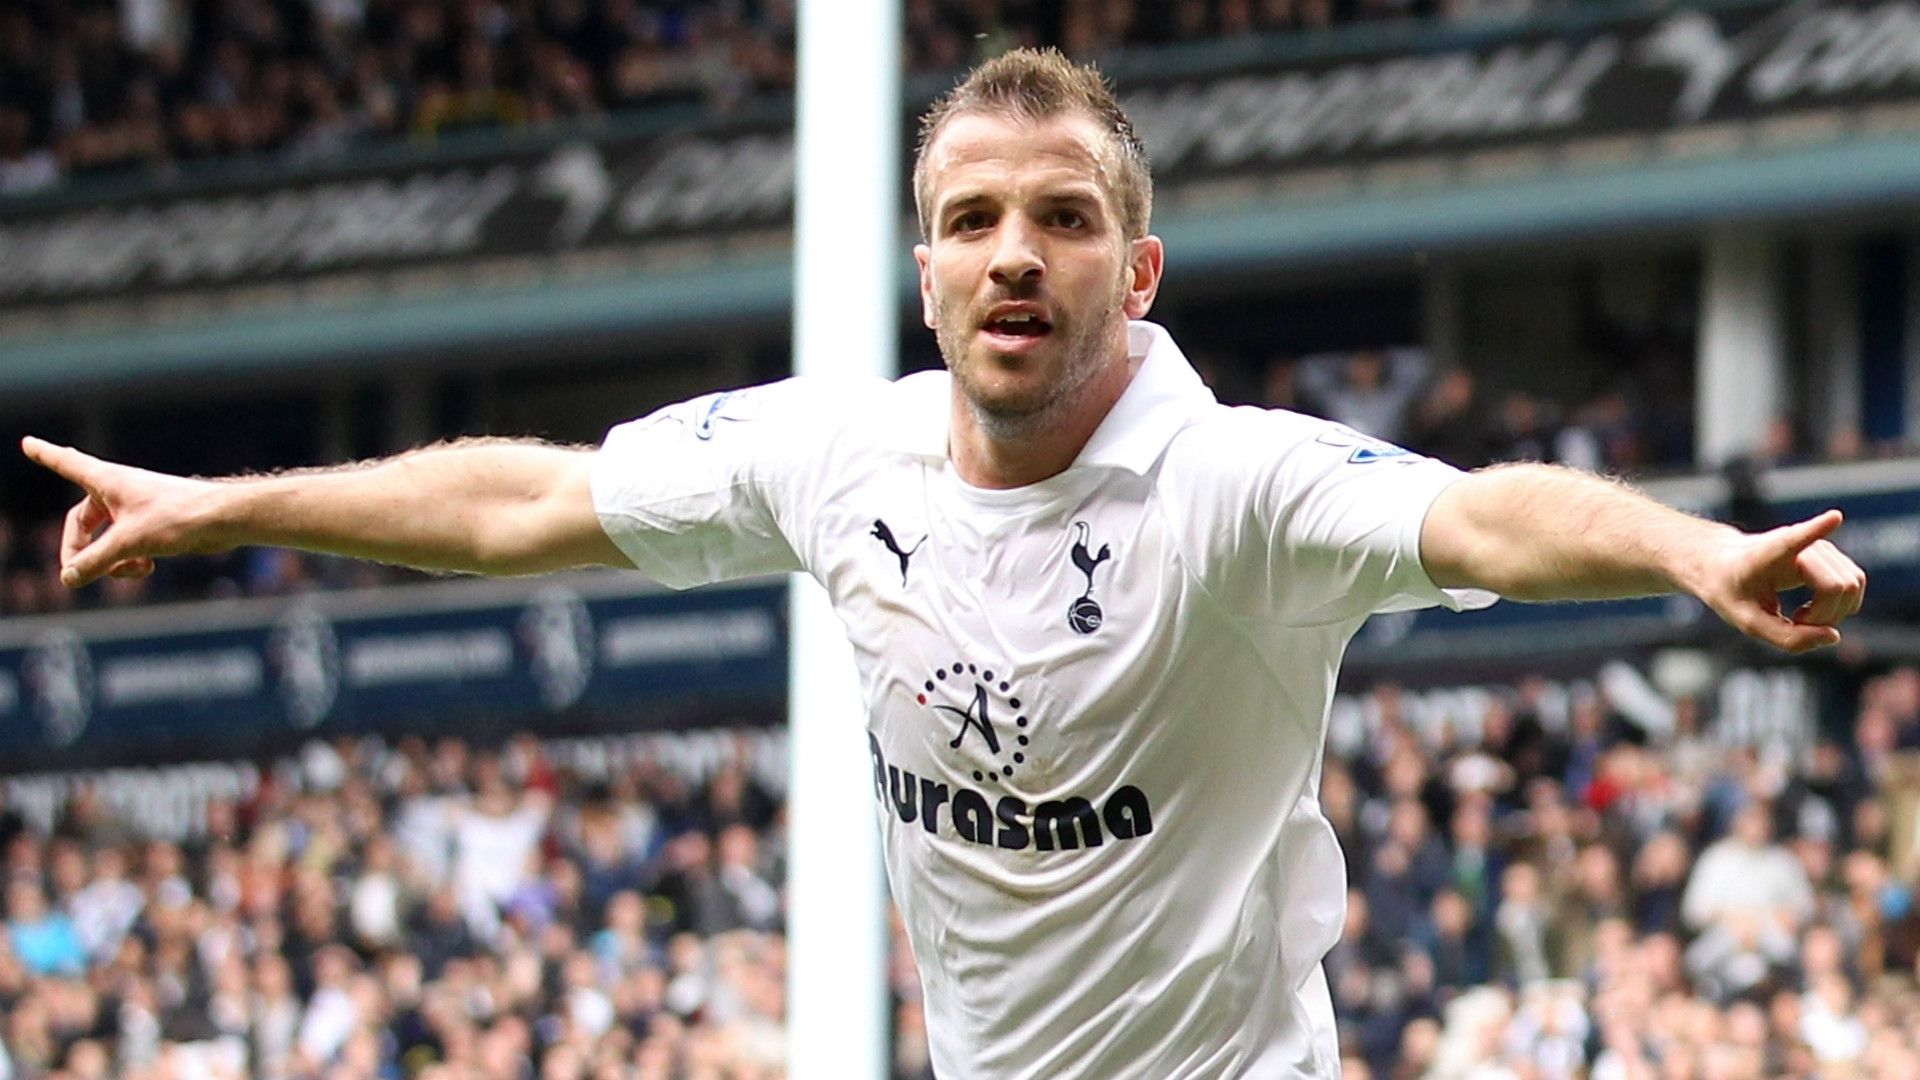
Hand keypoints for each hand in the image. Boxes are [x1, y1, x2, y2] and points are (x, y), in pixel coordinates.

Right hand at [20, 437, 227, 588]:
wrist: (225, 520)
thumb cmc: (178, 518)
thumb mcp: (129, 542)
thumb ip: (95, 561)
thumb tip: (68, 578)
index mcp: (108, 482)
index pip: (67, 464)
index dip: (46, 455)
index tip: (27, 442)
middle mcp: (119, 492)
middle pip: (81, 525)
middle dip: (81, 552)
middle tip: (77, 576)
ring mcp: (136, 509)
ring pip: (106, 541)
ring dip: (111, 562)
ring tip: (132, 570)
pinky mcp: (154, 525)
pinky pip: (127, 547)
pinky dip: (131, 561)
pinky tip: (148, 567)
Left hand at [1692, 510, 1865, 652]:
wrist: (1725, 565)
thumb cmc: (1733, 590)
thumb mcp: (1747, 621)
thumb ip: (1786, 637)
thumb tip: (1834, 636)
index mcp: (1768, 554)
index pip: (1794, 539)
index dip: (1817, 529)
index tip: (1834, 517)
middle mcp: (1802, 544)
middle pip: (1839, 587)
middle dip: (1824, 616)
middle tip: (1794, 622)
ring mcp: (1822, 548)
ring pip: (1852, 586)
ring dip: (1833, 614)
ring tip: (1800, 617)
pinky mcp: (1833, 557)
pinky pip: (1854, 586)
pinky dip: (1839, 608)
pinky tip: (1810, 611)